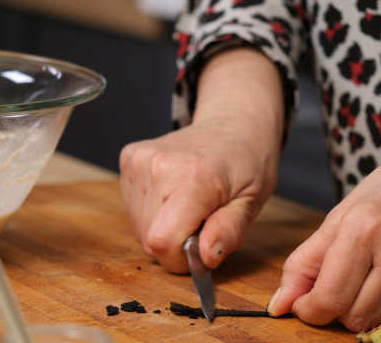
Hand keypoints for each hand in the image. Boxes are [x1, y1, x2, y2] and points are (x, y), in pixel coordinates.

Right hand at [119, 47, 283, 273]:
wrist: (232, 122)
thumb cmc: (247, 162)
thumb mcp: (251, 201)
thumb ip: (228, 231)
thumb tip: (205, 258)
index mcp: (194, 177)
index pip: (162, 241)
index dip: (179, 260)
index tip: (199, 252)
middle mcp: (159, 166)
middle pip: (148, 239)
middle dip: (174, 245)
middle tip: (201, 223)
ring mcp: (139, 160)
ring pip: (138, 227)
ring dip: (162, 228)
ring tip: (188, 206)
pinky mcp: (129, 158)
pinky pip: (132, 208)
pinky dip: (152, 212)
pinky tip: (173, 194)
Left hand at [268, 143, 380, 331]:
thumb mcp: (339, 217)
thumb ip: (305, 262)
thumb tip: (280, 304)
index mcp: (362, 231)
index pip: (330, 298)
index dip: (310, 311)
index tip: (304, 306)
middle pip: (357, 317)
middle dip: (339, 310)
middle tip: (339, 287)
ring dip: (370, 309)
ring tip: (371, 278)